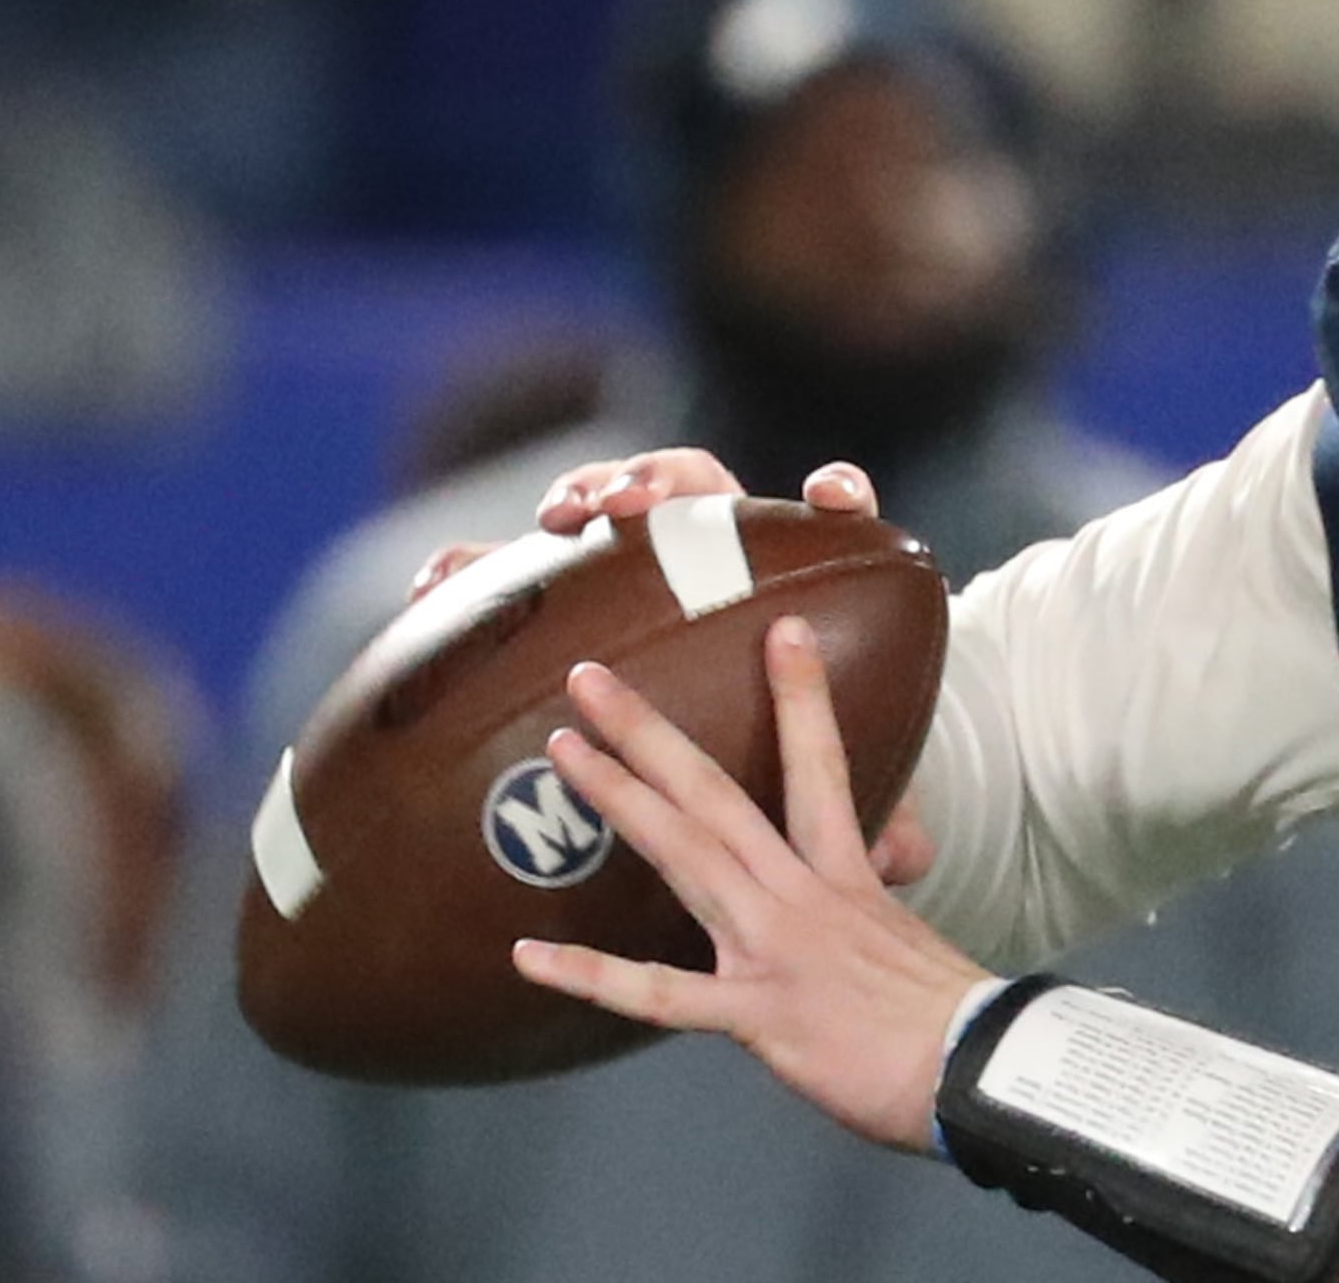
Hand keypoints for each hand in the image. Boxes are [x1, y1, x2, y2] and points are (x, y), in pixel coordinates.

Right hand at [407, 458, 928, 883]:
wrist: (725, 770)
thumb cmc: (796, 790)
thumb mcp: (841, 816)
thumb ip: (876, 829)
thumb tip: (904, 858)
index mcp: (790, 591)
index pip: (831, 516)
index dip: (835, 497)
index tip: (829, 495)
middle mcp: (711, 559)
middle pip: (692, 488)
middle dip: (661, 480)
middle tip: (631, 502)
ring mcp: (632, 570)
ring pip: (599, 504)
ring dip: (576, 494)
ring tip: (558, 518)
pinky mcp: (563, 608)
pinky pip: (507, 573)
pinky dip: (470, 566)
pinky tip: (434, 585)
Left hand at [512, 616, 991, 1151]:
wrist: (977, 1070)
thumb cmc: (951, 1016)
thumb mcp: (907, 938)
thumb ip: (862, 909)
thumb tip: (854, 892)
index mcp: (847, 875)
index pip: (823, 767)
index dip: (803, 696)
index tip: (783, 629)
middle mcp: (802, 894)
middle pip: (717, 796)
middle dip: (652, 732)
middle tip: (591, 679)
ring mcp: (774, 947)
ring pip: (686, 856)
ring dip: (620, 800)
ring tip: (562, 750)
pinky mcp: (757, 1012)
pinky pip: (659, 995)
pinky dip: (591, 977)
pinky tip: (527, 959)